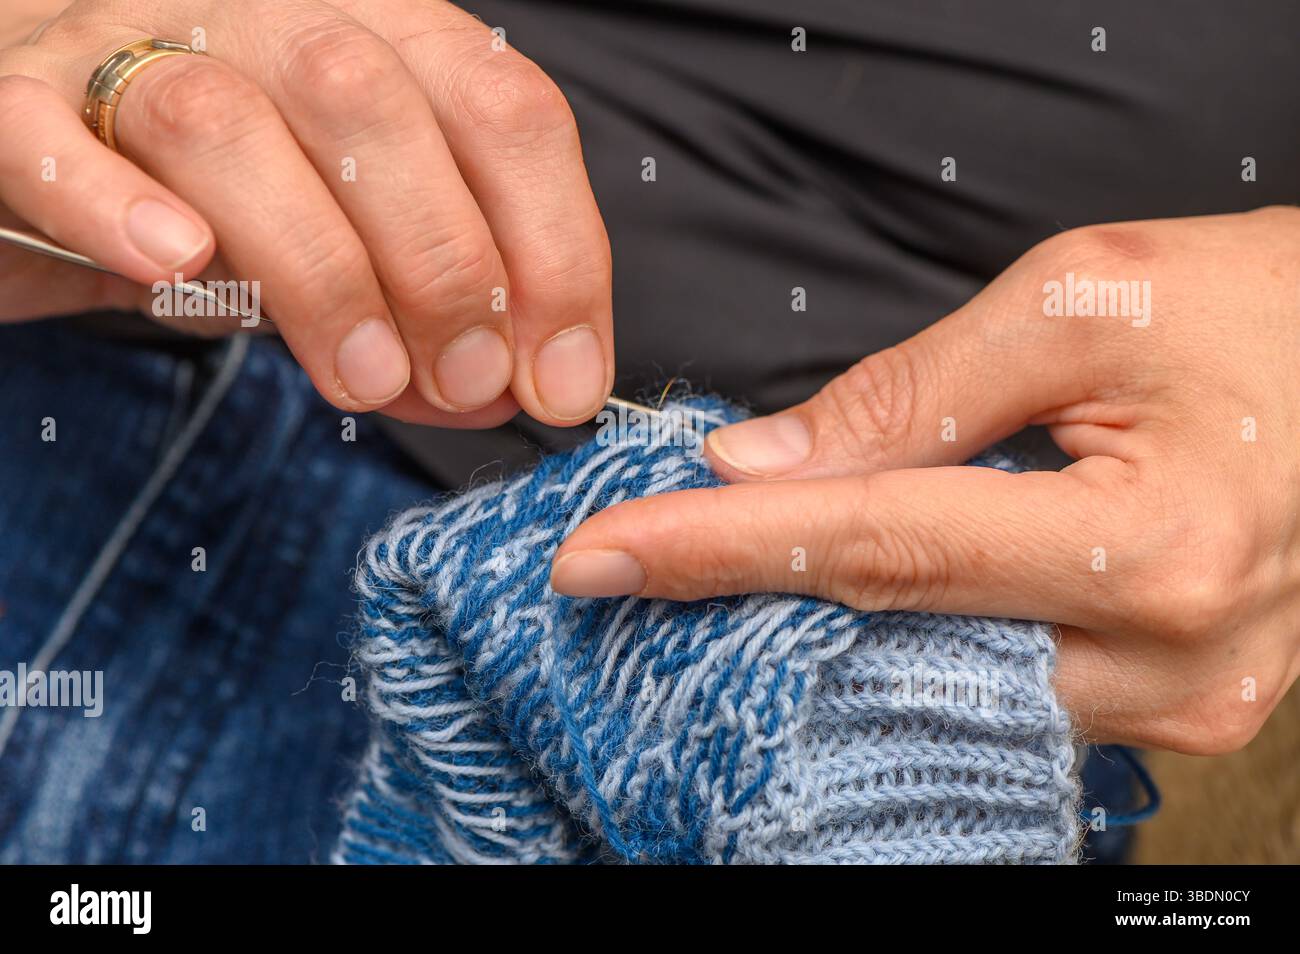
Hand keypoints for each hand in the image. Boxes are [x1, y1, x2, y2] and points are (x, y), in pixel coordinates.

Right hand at [0, 0, 611, 426]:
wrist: (45, 134)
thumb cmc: (226, 192)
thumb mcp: (354, 241)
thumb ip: (429, 308)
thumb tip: (513, 391)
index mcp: (375, 32)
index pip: (501, 108)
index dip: (554, 247)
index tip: (564, 380)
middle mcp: (263, 13)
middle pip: (374, 105)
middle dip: (443, 264)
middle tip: (464, 383)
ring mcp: (126, 42)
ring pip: (227, 122)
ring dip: (317, 265)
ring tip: (362, 374)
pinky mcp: (14, 97)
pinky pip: (50, 135)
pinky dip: (114, 201)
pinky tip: (176, 263)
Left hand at [552, 207, 1299, 754]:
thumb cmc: (1264, 311)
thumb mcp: (1079, 302)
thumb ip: (907, 395)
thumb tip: (761, 466)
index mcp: (1152, 547)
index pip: (874, 552)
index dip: (717, 552)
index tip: (599, 559)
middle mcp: (1167, 661)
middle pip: (894, 637)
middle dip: (753, 600)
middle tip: (641, 564)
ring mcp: (1180, 705)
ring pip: (941, 679)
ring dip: (829, 625)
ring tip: (742, 568)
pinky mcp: (1180, 710)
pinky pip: (1006, 691)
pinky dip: (917, 643)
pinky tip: (862, 599)